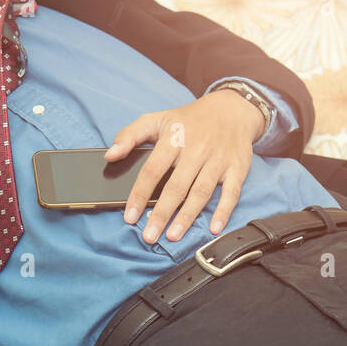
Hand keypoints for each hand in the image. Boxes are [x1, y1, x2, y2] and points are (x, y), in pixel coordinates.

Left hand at [106, 88, 265, 244]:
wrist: (231, 110)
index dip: (140, 194)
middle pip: (176, 186)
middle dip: (162, 214)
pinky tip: (214, 228)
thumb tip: (109, 156)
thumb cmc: (189, 120)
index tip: (130, 216)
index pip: (152, 169)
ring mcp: (218, 159)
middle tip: (149, 236)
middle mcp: (197, 149)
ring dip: (187, 217)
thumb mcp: (157, 119)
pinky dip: (223, 211)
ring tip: (173, 236)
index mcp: (174, 137)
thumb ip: (130, 135)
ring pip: (201, 192)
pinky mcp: (237, 168)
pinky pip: (231, 193)